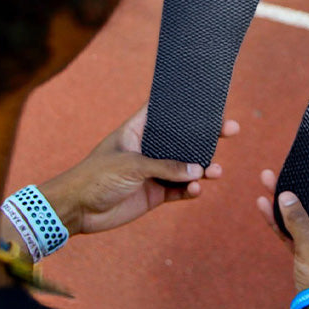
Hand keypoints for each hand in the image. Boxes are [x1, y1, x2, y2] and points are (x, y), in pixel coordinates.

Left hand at [38, 104, 238, 235]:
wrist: (77, 210)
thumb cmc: (95, 176)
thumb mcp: (131, 165)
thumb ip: (165, 166)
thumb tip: (198, 170)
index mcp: (137, 130)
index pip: (164, 111)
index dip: (184, 105)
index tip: (208, 98)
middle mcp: (148, 149)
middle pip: (183, 139)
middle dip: (207, 136)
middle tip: (231, 130)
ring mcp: (152, 172)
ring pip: (186, 167)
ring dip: (203, 168)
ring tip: (216, 171)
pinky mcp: (154, 194)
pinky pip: (179, 190)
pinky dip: (191, 190)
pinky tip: (198, 189)